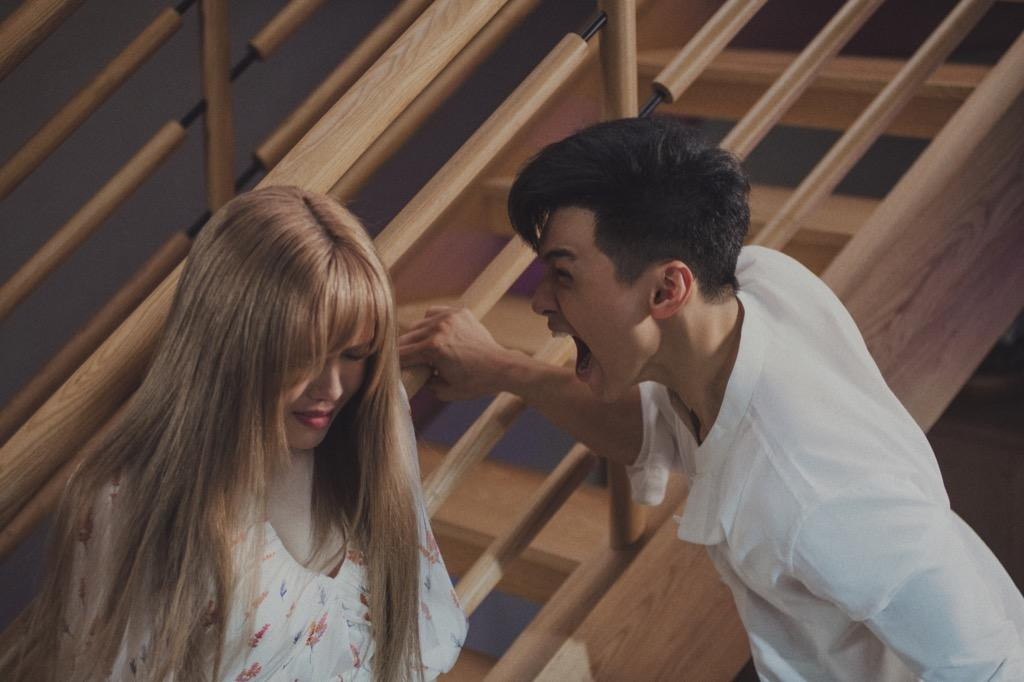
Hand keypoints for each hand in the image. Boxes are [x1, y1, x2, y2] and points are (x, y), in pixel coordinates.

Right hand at [398, 306, 519, 400]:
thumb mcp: (444, 391)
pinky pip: (434, 313)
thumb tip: (414, 375)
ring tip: (420, 348)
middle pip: (407, 338)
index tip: (390, 369)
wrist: (501, 368)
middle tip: (403, 361)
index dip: (394, 364)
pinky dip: (430, 323)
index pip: (402, 354)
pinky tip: (434, 333)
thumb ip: (424, 383)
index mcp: (433, 348)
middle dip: (403, 351)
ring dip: (416, 337)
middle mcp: (438, 328)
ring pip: (419, 324)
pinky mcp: (459, 312)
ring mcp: (449, 317)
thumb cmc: (475, 383)